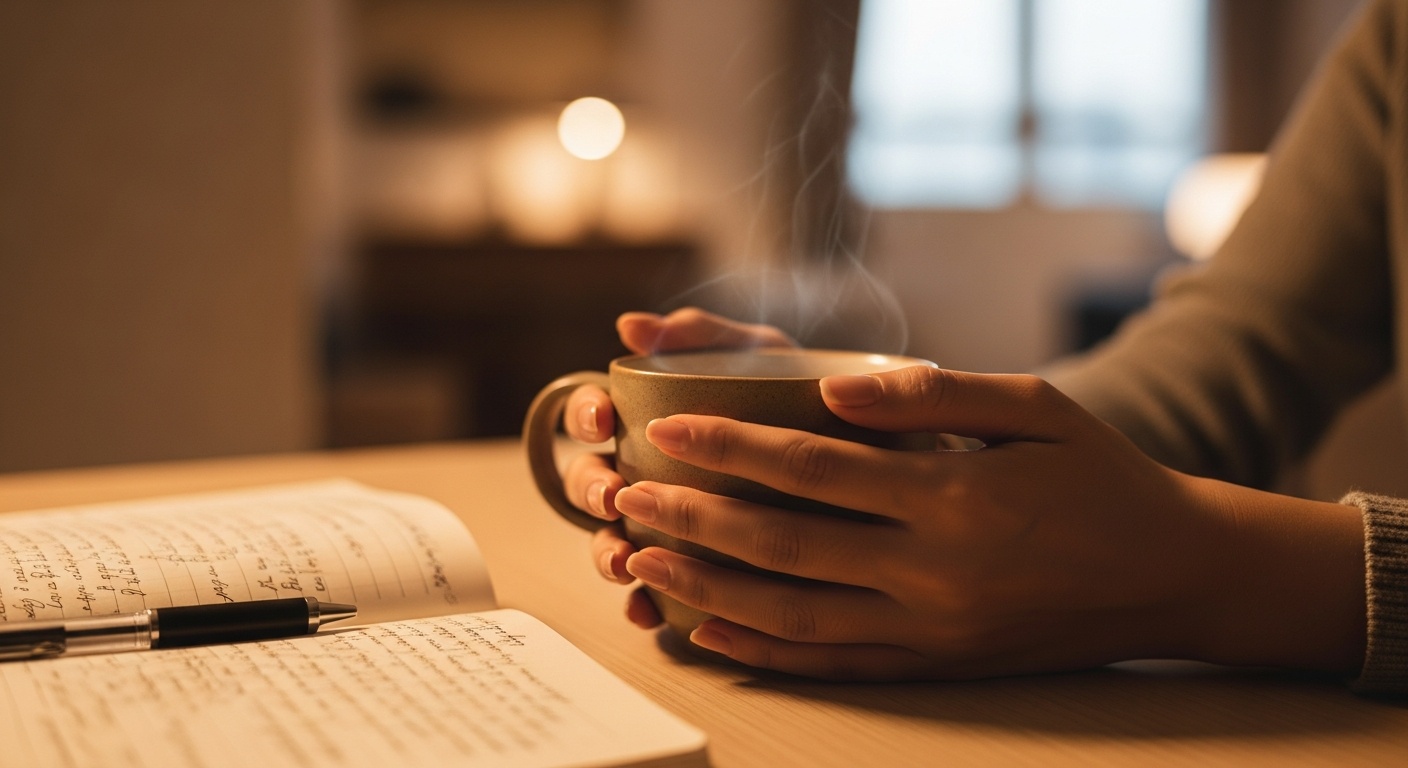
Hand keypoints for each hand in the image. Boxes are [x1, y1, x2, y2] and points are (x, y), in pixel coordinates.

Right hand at [559, 308, 792, 626]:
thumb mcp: (759, 354)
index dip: (585, 414)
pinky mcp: (689, 571)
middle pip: (589, 480)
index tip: (603, 420)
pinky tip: (648, 613)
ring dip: (606, 552)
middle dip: (590, 489)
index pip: (593, 412)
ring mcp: (661, 524)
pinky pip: (653, 592)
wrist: (867, 449)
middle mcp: (643, 471)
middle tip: (614, 496)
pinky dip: (643, 603)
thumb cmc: (796, 391)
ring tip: (624, 563)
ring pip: (611, 539)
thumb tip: (630, 325)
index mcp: (646, 416)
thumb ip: (705, 335)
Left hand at [611, 366, 1366, 679]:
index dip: (730, 447)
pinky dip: (764, 650)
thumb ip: (933, 394)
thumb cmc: (1102, 476)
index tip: (666, 427)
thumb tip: (833, 389)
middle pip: (783, 543)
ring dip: (707, 587)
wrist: (1171, 574)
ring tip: (642, 559)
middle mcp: (933, 571)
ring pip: (792, 614)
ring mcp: (930, 629)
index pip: (812, 469)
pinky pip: (833, 664)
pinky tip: (709, 630)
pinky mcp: (935, 665)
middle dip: (694, 515)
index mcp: (953, 496)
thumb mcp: (1038, 408)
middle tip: (625, 492)